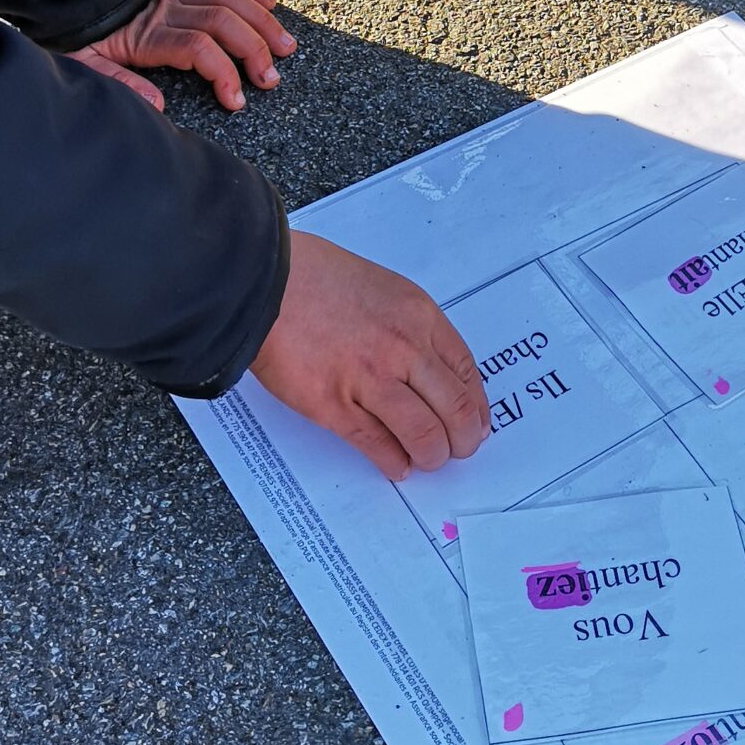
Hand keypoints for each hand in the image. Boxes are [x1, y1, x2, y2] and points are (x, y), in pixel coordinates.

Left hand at [73, 0, 295, 111]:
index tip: (236, 101)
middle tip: (271, 79)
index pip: (197, 49)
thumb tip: (158, 106)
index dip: (223, 73)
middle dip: (254, 50)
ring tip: (285, 47)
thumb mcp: (82, 64)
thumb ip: (119, 84)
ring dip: (261, 22)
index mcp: (144, 33)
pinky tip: (269, 3)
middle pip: (222, 22)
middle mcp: (165, 7)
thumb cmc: (71, 30)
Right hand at [252, 235, 490, 482]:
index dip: (476, 406)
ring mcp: (370, 380)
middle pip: (454, 409)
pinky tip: (398, 466)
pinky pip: (377, 444)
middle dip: (462, 439)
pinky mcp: (335, 406)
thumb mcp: (384, 289)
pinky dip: (394, 462)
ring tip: (427, 460)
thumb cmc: (318, 279)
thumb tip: (429, 372)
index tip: (477, 423)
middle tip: (457, 450)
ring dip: (432, 456)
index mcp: (419, 317)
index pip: (466, 372)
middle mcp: (403, 349)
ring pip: (424, 434)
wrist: (267, 283)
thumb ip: (410, 328)